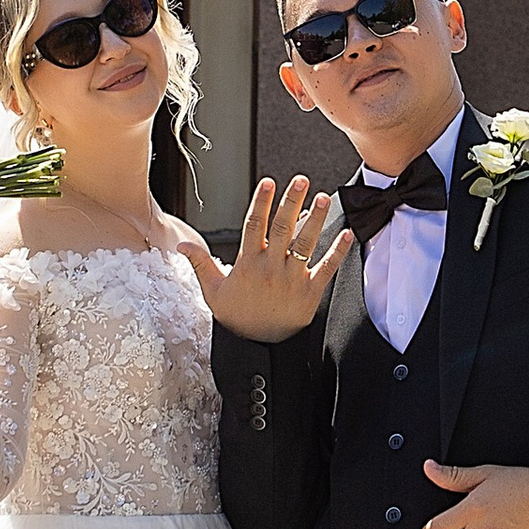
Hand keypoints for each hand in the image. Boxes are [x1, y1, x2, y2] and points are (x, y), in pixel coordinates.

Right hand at [185, 176, 351, 338]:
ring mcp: (292, 279)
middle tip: (301, 180)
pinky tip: (346, 233)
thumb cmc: (236, 318)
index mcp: (248, 264)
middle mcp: (271, 268)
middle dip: (292, 201)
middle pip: (282, 227)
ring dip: (315, 219)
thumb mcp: (213, 291)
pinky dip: (338, 251)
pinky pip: (326, 268)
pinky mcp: (310, 292)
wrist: (258, 347)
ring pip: (305, 243)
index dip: (261, 202)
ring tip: (323, 198)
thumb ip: (200, 263)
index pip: (254, 226)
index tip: (268, 182)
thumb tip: (181, 245)